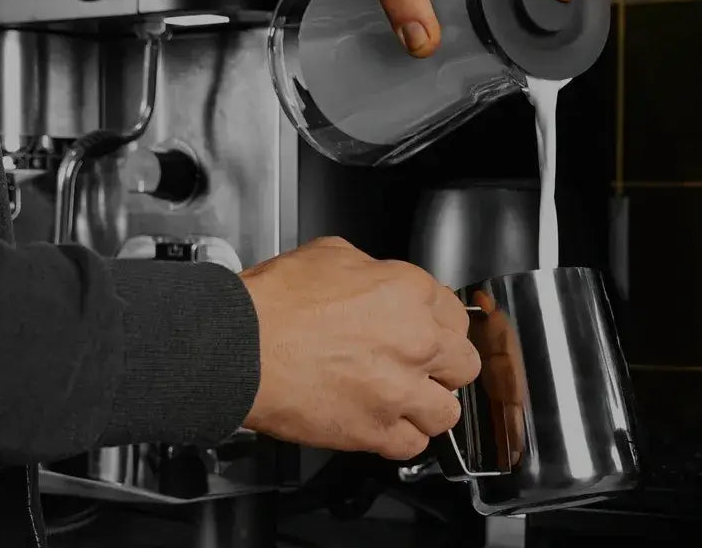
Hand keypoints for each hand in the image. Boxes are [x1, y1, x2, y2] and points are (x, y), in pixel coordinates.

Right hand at [238, 237, 481, 459]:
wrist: (238, 348)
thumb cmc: (273, 304)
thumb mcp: (331, 255)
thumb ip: (372, 271)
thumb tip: (379, 281)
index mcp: (409, 293)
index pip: (457, 315)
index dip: (439, 325)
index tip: (428, 333)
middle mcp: (416, 342)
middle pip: (463, 365)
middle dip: (443, 367)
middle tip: (418, 367)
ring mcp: (399, 391)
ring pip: (447, 412)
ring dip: (428, 407)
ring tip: (405, 401)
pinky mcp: (375, 431)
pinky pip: (412, 445)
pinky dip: (400, 438)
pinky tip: (384, 424)